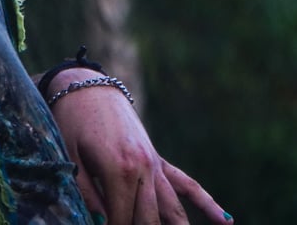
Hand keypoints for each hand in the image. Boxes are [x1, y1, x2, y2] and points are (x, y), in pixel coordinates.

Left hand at [48, 70, 232, 224]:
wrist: (86, 86)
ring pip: (173, 210)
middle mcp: (143, 169)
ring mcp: (154, 164)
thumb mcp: (70, 157)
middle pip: (151, 221)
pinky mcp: (157, 159)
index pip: (123, 221)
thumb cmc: (72, 121)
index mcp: (119, 170)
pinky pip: (186, 184)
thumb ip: (87, 193)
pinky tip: (226, 221)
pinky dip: (206, 203)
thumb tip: (98, 222)